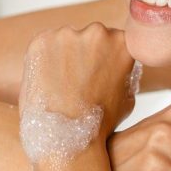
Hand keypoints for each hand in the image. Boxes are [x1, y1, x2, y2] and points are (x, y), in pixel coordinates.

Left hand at [20, 23, 136, 142]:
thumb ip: (124, 72)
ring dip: (63, 56)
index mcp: (122, 42)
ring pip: (66, 40)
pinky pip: (44, 45)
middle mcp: (97, 31)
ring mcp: (68, 34)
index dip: (105, 58)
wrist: (68, 139)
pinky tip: (47, 82)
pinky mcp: (41, 40)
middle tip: (77, 81)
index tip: (98, 72)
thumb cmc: (98, 124)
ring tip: (60, 85)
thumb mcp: (128, 97)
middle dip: (84, 54)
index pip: (114, 40)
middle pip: (90, 36)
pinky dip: (43, 60)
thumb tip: (118, 65)